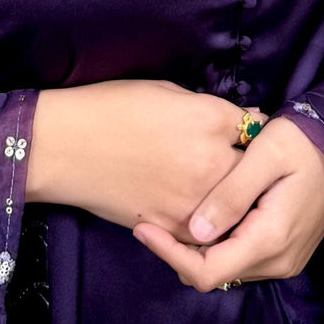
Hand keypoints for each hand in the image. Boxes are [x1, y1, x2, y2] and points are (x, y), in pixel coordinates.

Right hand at [28, 79, 247, 241]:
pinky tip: (204, 213)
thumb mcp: (167, 91)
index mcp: (211, 119)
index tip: (249, 137)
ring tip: (228, 195)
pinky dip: (212, 224)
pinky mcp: (175, 227)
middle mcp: (212, 161)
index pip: (259, 129)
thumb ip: (209, 110)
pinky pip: (211, 232)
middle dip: (254, 170)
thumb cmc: (111, 108)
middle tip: (247, 170)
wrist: (64, 146)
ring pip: (238, 208)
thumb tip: (241, 120)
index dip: (255, 133)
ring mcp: (196, 199)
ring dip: (237, 202)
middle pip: (256, 173)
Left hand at [131, 113, 323, 291]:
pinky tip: (203, 216)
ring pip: (225, 269)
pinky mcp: (285, 252)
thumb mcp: (265, 155)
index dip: (168, 254)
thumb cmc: (306, 142)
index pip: (207, 272)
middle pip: (213, 275)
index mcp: (270, 239)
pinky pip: (239, 259)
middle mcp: (278, 261)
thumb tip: (194, 231)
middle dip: (177, 252)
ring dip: (195, 250)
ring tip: (172, 214)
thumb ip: (230, 194)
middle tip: (152, 218)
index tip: (142, 227)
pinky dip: (215, 245)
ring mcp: (284, 260)